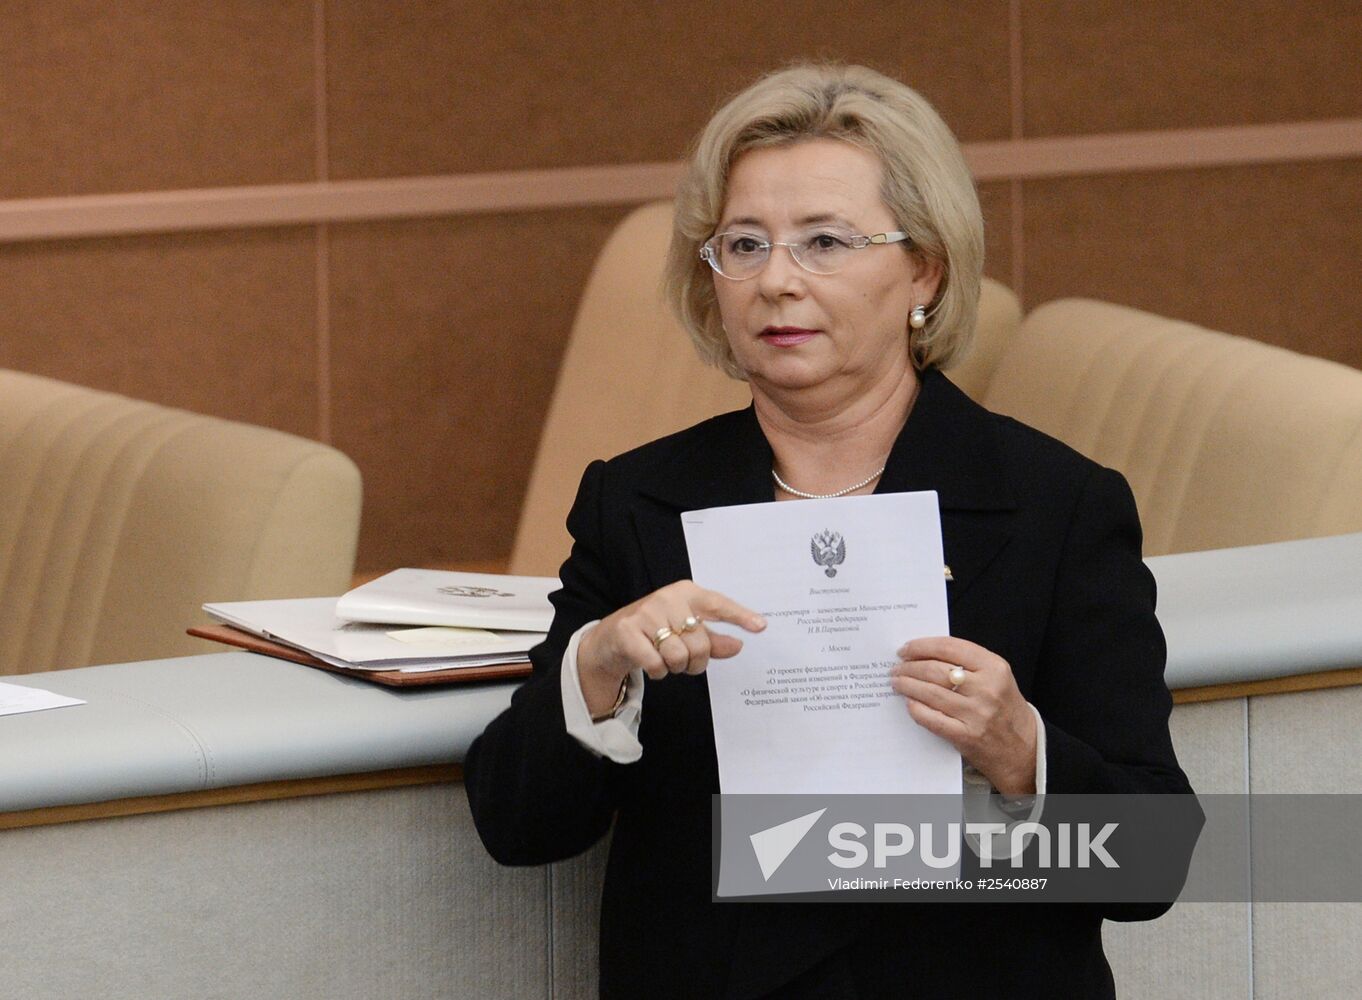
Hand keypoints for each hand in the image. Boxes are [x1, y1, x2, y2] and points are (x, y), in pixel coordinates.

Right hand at [577, 581, 765, 716]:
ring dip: (675, 667)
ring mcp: (646, 612)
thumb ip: (714, 640)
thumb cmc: (655, 632)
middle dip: (695, 662)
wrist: (611, 638)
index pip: (718, 604)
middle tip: (684, 660)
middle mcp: (668, 598)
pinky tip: (650, 663)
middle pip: (701, 643)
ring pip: (679, 656)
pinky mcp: (628, 631)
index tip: (760, 626)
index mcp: (686, 593)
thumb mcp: (685, 632)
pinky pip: (657, 664)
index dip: (740, 616)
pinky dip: (657, 672)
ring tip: (665, 659)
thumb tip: (738, 645)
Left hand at [890, 636, 1037, 795]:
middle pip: (935, 669)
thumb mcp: (997, 677)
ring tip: (897, 682)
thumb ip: (968, 663)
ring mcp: (977, 714)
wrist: (1024, 748)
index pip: (950, 647)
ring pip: (930, 693)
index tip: (906, 648)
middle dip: (910, 666)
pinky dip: (916, 709)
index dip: (922, 646)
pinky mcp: (967, 736)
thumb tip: (924, 654)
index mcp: (994, 667)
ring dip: (907, 685)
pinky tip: (909, 703)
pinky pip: (932, 719)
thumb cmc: (1005, 708)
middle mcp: (987, 688)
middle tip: (897, 667)